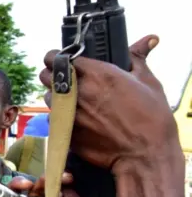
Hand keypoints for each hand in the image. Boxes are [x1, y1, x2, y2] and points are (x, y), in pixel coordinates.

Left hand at [39, 35, 178, 172]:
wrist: (145, 155)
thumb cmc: (151, 119)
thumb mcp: (148, 82)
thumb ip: (137, 58)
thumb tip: (146, 41)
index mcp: (96, 74)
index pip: (58, 57)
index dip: (57, 57)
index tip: (60, 60)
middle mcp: (77, 91)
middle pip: (45, 75)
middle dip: (50, 74)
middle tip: (61, 79)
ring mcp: (69, 113)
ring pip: (48, 98)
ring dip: (56, 97)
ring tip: (73, 102)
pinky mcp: (66, 132)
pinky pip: (54, 120)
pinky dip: (61, 118)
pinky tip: (77, 121)